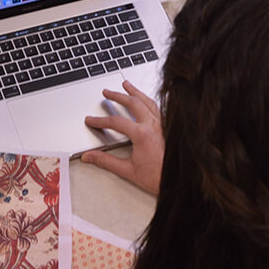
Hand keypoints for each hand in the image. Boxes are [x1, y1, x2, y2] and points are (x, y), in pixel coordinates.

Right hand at [81, 80, 163, 195]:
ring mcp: (163, 125)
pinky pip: (158, 108)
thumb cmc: (158, 178)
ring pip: (148, 101)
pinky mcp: (169, 128)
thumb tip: (90, 157)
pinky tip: (147, 100)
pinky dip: (149, 101)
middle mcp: (154, 126)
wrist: (178, 182)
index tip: (91, 120)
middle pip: (132, 103)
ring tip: (127, 86)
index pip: (115, 122)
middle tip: (107, 92)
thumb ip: (106, 161)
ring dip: (135, 92)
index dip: (100, 120)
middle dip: (117, 96)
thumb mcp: (127, 170)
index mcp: (142, 134)